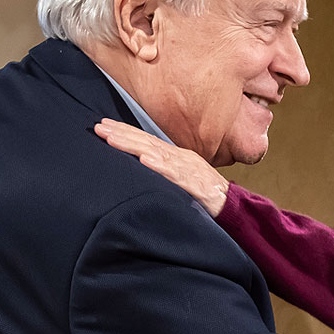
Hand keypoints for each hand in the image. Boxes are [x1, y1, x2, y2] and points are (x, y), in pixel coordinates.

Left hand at [95, 119, 229, 215]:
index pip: (147, 141)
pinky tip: (145, 160)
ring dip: (133, 145)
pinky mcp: (196, 184)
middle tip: (100, 127)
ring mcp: (188, 169)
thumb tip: (142, 167)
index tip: (105, 127)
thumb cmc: (208, 195)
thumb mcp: (182, 179)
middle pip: (147, 143)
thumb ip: (164, 171)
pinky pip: (176, 175)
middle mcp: (181, 158)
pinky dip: (160, 166)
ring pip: (156, 154)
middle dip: (122, 134)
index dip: (126, 133)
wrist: (234, 207)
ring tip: (112, 139)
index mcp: (177, 157)